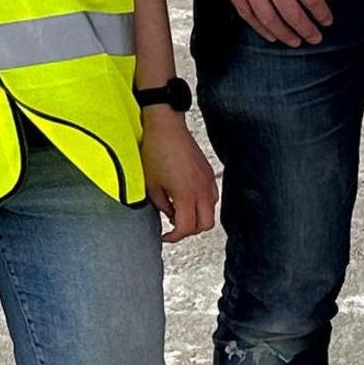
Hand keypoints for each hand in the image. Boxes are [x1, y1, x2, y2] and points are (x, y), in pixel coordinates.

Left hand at [143, 107, 217, 241]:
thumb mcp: (151, 185)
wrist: (166, 127)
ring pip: (211, 211)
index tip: (165, 236)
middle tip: (174, 227)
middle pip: (205, 225)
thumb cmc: (156, 152)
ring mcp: (208, 181)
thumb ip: (162, 205)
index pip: (187, 227)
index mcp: (186, 195)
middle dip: (189, 230)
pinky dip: (203, 203)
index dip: (175, 237)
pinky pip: (212, 196)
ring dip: (197, 216)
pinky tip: (188, 197)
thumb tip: (170, 214)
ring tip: (180, 210)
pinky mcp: (209, 173)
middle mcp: (202, 190)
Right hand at [192, 0, 330, 45]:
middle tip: (315, 38)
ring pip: (269, 18)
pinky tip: (269, 34)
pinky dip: (259, 27)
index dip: (320, 12)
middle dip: (307, 29)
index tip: (327, 20)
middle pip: (292, 12)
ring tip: (295, 42)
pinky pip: (247, 13)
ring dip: (284, 33)